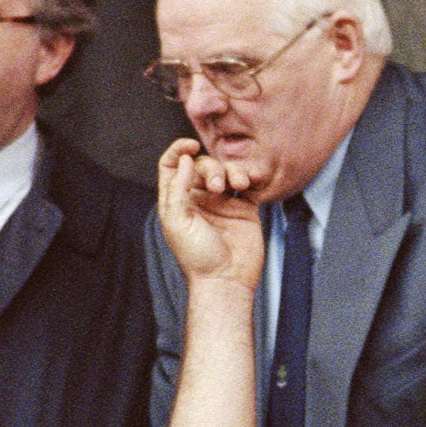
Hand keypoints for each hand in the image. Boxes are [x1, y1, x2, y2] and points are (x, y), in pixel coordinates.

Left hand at [155, 137, 264, 288]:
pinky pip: (249, 184)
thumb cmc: (197, 257)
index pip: (171, 166)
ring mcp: (223, 203)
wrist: (227, 280)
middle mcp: (199, 199)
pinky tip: (254, 180)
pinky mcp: (244, 209)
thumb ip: (178, 188)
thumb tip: (186, 160)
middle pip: (204, 166)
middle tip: (221, 188)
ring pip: (227, 171)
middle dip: (214, 169)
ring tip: (241, 185)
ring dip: (235, 171)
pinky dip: (252, 176)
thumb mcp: (178, 221)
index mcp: (177, 201)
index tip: (192, 146)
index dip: (178, 151)